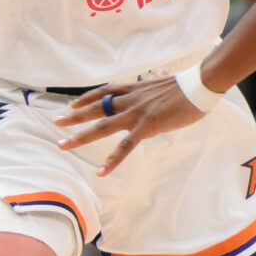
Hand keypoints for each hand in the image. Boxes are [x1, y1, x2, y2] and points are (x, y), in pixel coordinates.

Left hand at [53, 76, 203, 173]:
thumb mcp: (163, 84)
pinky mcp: (147, 126)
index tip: (73, 105)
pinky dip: (112, 159)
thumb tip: (154, 84)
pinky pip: (125, 146)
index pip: (104, 92)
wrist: (199, 85)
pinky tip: (102, 171)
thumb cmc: (186, 86)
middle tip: (56, 123)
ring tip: (63, 144)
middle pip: (96, 108)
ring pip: (102, 126)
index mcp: (134, 89)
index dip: (87, 99)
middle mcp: (130, 100)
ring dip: (80, 136)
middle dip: (74, 116)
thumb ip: (152, 88)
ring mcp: (136, 113)